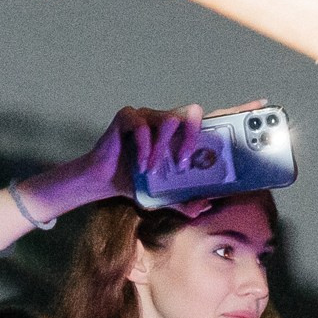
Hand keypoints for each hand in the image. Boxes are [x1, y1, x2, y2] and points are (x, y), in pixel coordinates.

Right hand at [16, 105, 200, 219]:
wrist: (105, 181)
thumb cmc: (135, 182)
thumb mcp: (163, 195)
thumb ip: (183, 200)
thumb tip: (204, 205)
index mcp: (177, 132)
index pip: (201, 119)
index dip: (213, 124)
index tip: (210, 152)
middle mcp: (164, 118)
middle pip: (190, 112)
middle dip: (190, 138)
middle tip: (183, 163)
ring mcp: (146, 115)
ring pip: (168, 120)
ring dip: (162, 148)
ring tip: (152, 169)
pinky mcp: (127, 116)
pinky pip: (142, 126)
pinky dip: (143, 148)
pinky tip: (140, 165)